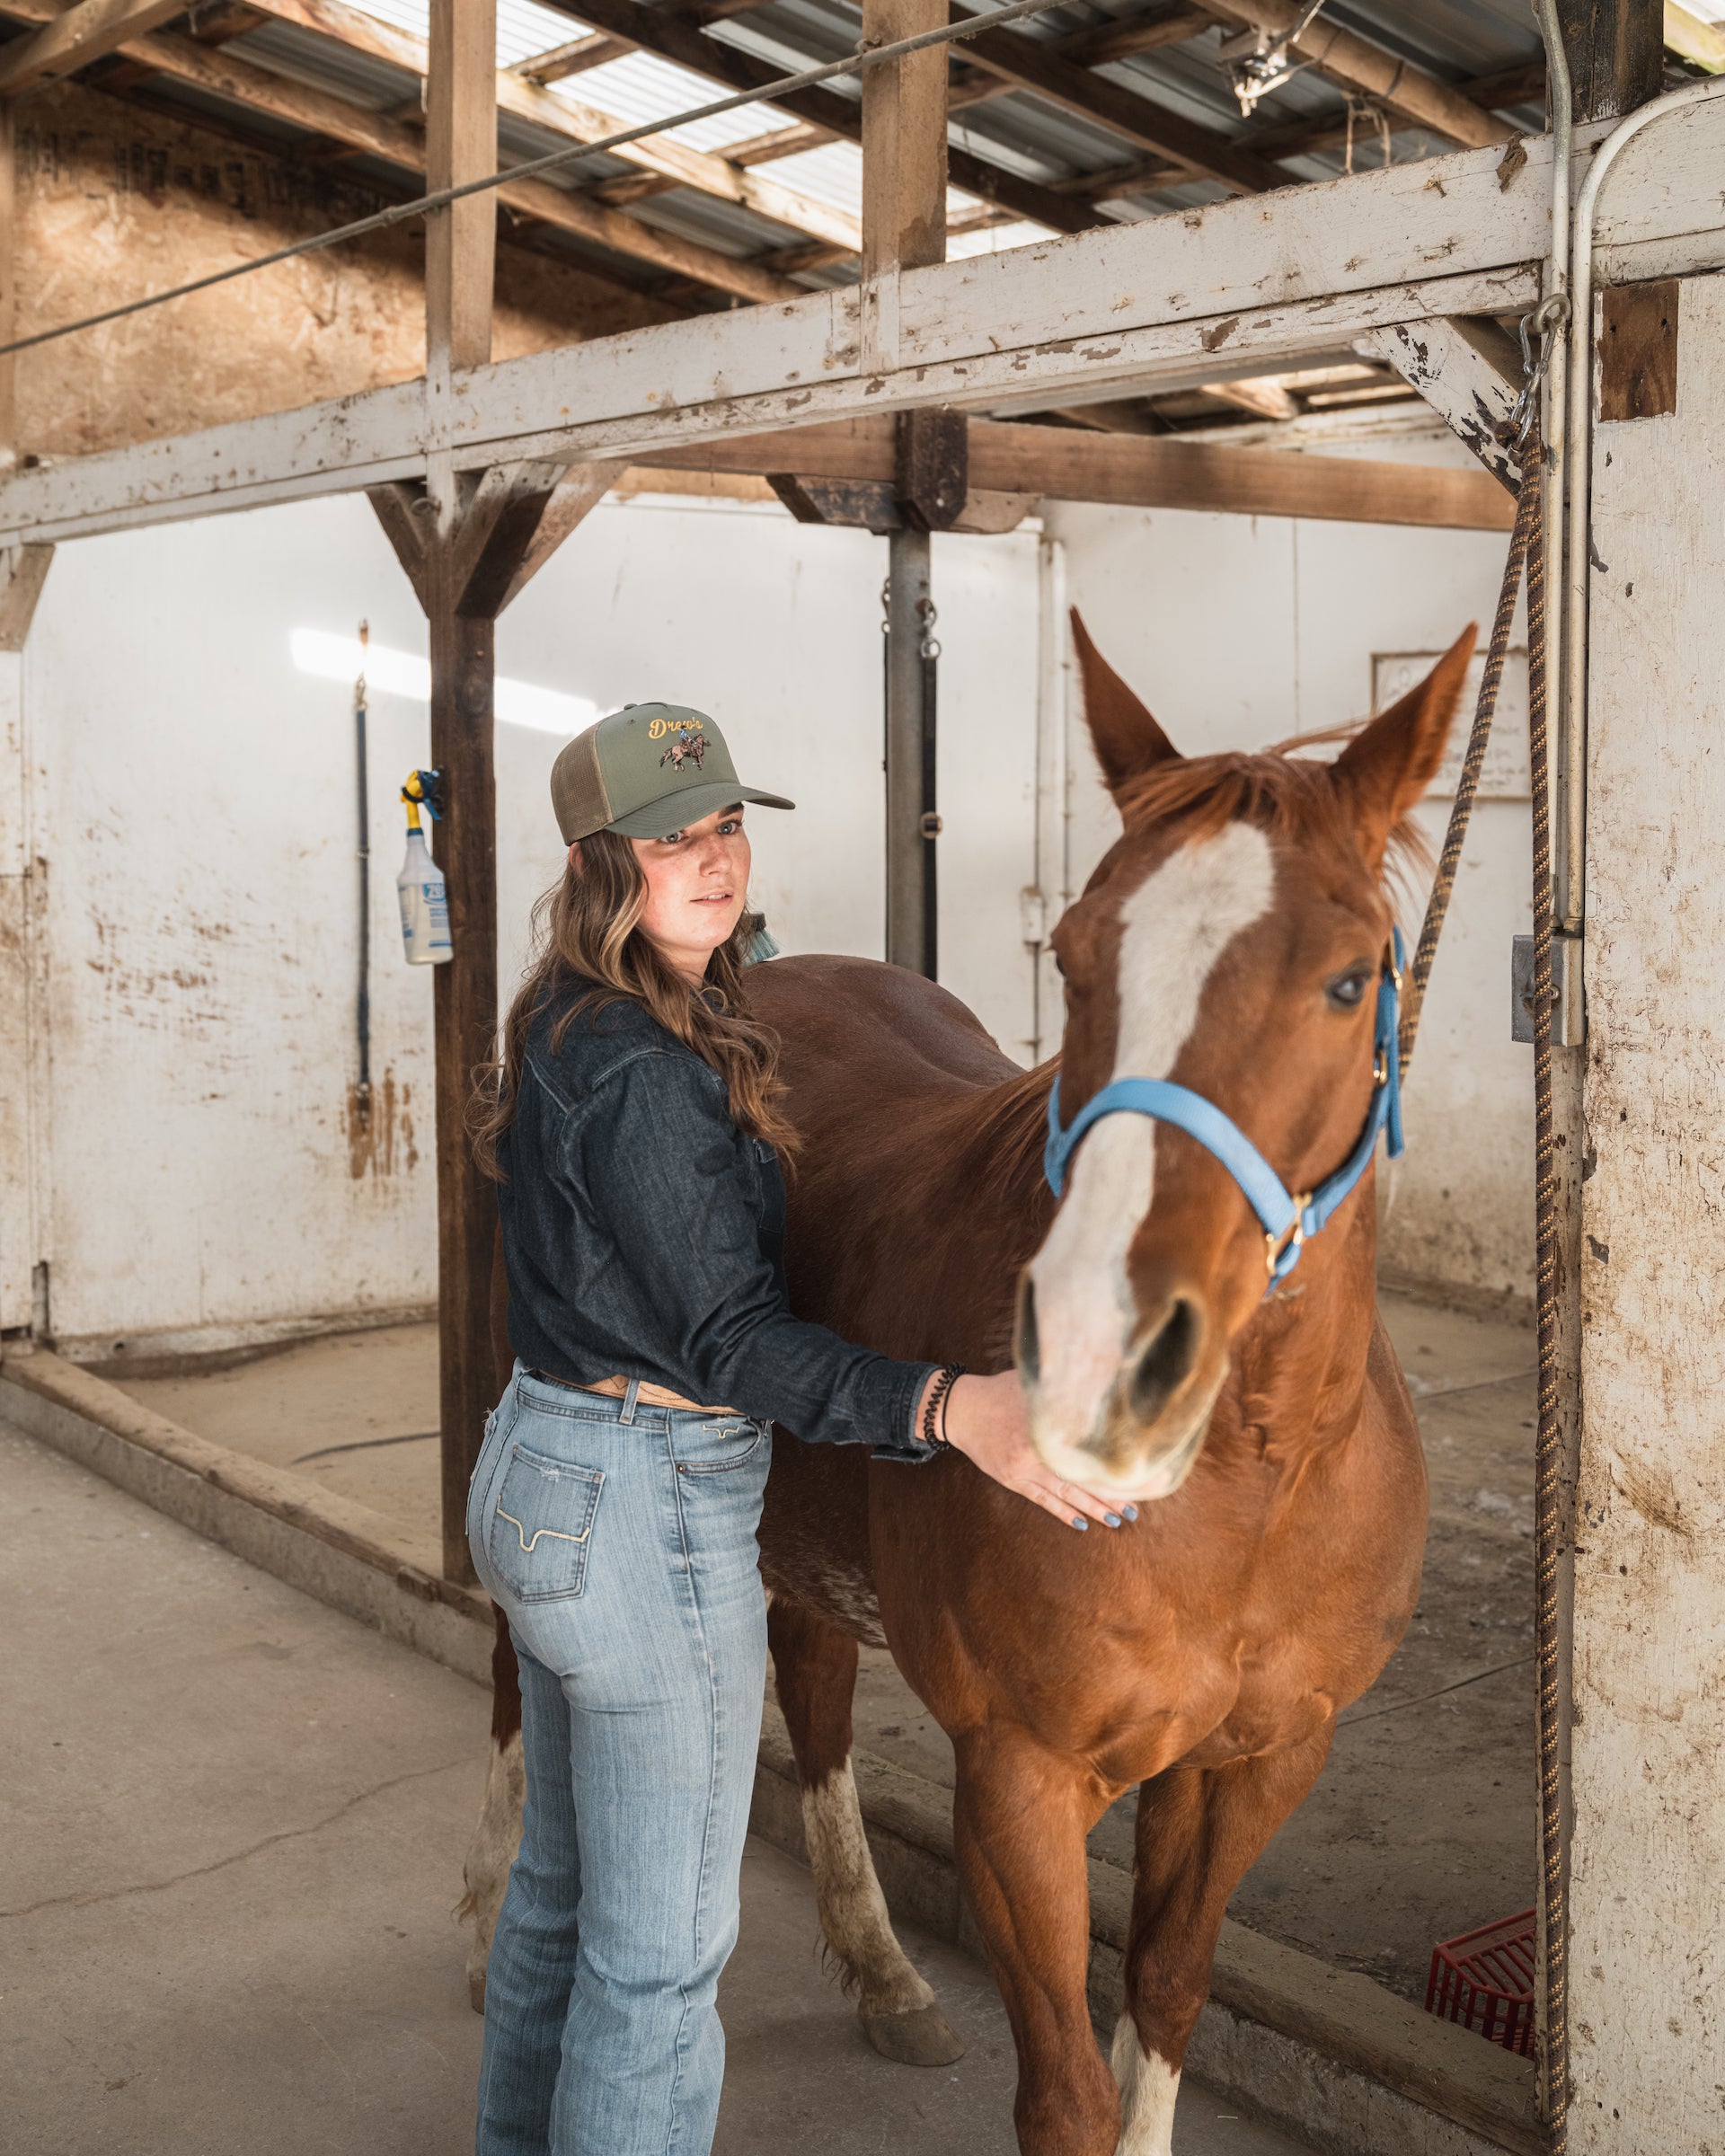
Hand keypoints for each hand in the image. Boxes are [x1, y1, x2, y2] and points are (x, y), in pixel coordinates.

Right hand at [926, 1370, 1135, 1532]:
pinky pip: (1041, 1499)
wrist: (961, 1409)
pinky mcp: (1012, 1479)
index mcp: (1044, 1426)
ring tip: (1115, 1520)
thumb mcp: (1031, 1383)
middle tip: (1134, 1510)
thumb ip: (1062, 1390)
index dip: (1111, 1467)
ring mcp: (1022, 1469)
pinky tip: (1080, 1523)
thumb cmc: (1000, 1390)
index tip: (1137, 1479)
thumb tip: (1101, 1386)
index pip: (1086, 1452)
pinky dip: (1061, 1512)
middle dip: (1108, 1495)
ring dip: (1090, 1508)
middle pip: (1079, 1477)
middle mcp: (1035, 1450)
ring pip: (1063, 1493)